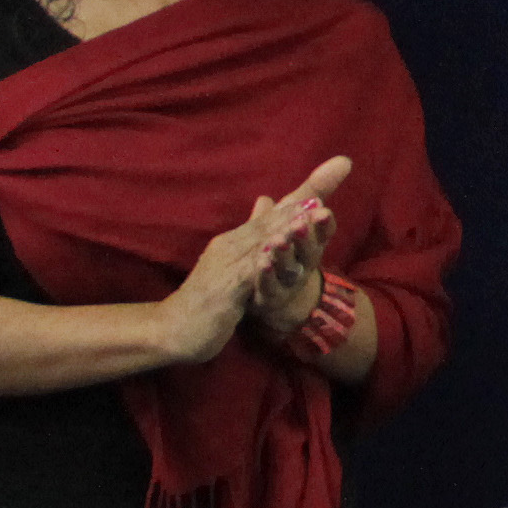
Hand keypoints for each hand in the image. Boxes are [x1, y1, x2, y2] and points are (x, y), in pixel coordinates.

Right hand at [162, 156, 348, 363]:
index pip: (273, 217)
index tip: (332, 179)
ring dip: (281, 232)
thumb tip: (267, 200)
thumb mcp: (235, 263)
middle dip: (297, 208)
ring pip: (257, 247)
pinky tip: (272, 261)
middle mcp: (230, 248)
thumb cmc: (210, 294)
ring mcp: (224, 269)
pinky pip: (243, 279)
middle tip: (323, 196)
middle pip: (268, 224)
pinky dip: (258, 268)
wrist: (175, 328)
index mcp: (236, 240)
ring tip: (306, 219)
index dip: (301, 200)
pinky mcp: (221, 294)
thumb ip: (253, 232)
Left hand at [248, 198, 338, 338]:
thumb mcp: (300, 218)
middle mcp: (305, 261)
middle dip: (305, 236)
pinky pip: (268, 285)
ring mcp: (289, 280)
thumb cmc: (291, 249)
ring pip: (289, 267)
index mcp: (313, 241)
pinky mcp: (270, 295)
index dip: (323, 223)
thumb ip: (313, 191)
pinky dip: (266, 274)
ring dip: (284, 253)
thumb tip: (342, 160)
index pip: (324, 230)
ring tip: (276, 240)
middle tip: (300, 223)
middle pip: (309, 249)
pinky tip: (260, 262)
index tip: (322, 211)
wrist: (281, 295)